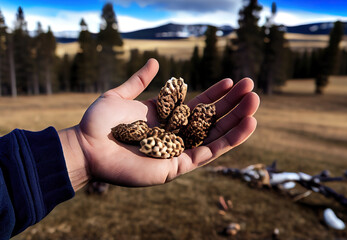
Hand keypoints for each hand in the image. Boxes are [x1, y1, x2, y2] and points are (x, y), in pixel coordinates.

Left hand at [59, 59, 259, 190]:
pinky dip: (229, 140)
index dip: (215, 94)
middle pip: (211, 119)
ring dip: (237, 121)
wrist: (87, 146)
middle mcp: (175, 135)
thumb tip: (154, 61)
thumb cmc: (100, 122)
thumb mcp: (119, 95)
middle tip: (251, 89)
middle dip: (232, 105)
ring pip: (215, 136)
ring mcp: (178, 151)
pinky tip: (247, 124)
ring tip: (254, 104)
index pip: (197, 105)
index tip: (231, 81)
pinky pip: (209, 153)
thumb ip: (138, 81)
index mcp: (165, 118)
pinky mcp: (178, 166)